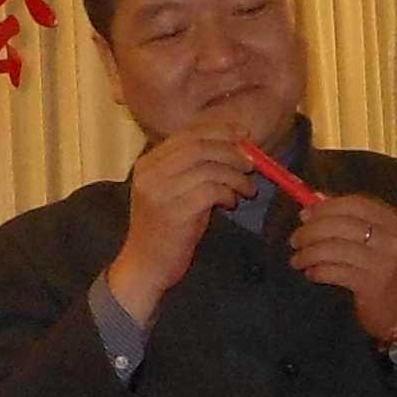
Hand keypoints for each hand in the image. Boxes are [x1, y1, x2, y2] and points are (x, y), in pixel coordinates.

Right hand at [109, 130, 259, 313]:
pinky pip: (212, 191)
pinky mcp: (175, 212)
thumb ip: (191, 167)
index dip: (220, 130)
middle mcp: (150, 173)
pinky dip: (228, 194)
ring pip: (209, 168)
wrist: (145, 266)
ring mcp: (160, 192)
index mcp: (148, 163)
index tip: (244, 134)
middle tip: (251, 164)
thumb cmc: (165, 228)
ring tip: (246, 189)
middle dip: (231, 152)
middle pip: (200, 146)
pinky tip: (230, 203)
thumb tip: (233, 145)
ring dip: (236, 177)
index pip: (188, 134)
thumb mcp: (172, 190)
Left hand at [289, 193, 396, 345]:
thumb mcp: (373, 241)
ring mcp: (384, 262)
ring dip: (309, 254)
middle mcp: (392, 239)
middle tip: (294, 240)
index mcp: (393, 222)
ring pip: (334, 249)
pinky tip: (311, 274)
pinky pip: (335, 272)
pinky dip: (318, 271)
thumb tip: (312, 203)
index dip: (325, 207)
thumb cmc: (382, 270)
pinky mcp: (372, 285)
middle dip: (311, 231)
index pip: (355, 204)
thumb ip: (346, 220)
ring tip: (297, 260)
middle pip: (342, 225)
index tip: (304, 215)